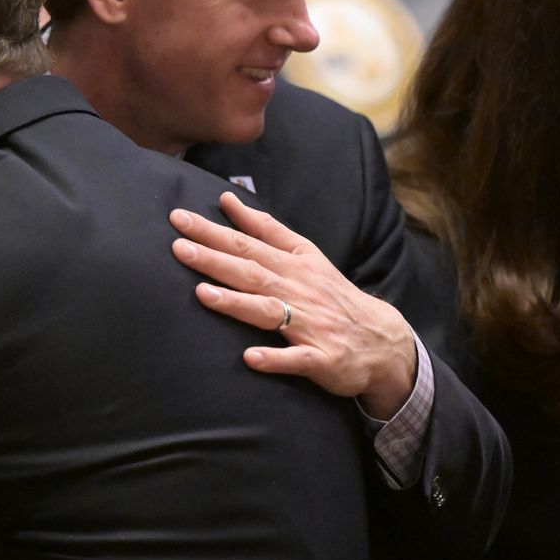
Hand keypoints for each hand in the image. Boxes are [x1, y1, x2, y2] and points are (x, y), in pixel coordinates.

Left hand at [169, 192, 417, 418]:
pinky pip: (296, 359)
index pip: (248, 244)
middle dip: (215, 259)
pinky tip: (250, 358)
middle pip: (252, 273)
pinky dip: (275, 358)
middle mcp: (299, 291)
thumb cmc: (331, 294)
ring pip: (269, 312)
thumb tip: (228, 200)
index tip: (179, 218)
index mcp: (294, 265)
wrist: (381, 338)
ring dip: (236, 304)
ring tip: (202, 295)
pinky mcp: (321, 358)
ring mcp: (310, 326)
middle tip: (178, 247)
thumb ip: (265, 229)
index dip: (214, 231)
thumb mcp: (304, 254)